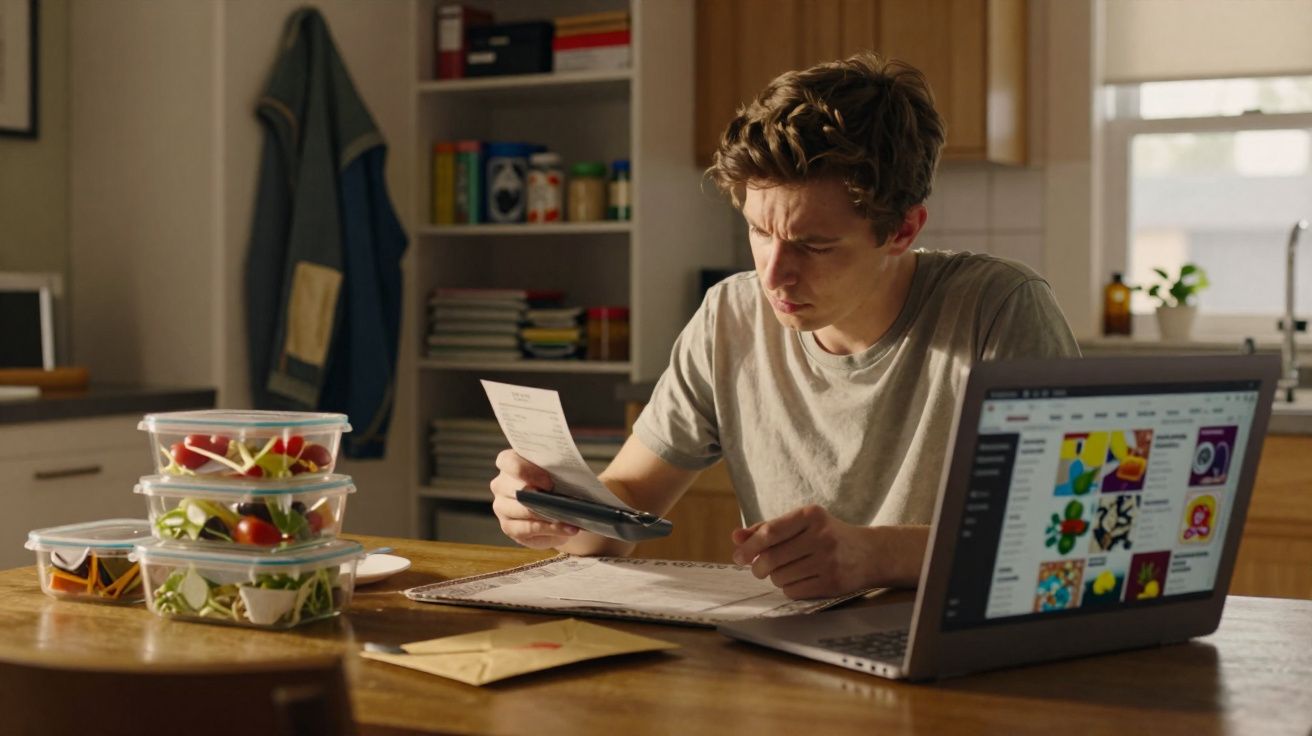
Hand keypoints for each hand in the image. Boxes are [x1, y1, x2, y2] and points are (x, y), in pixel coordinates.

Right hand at [489, 449, 578, 548]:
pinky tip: (567, 529)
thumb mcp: (556, 473)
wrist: (555, 507)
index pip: (510, 462)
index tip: (549, 483)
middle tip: (562, 503)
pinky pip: (527, 529)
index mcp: (508, 462)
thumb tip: (569, 480)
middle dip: (540, 497)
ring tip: (572, 518)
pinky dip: (550, 529)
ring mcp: (501, 507)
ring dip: (549, 516)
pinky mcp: (508, 527)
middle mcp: (500, 484)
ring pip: (523, 511)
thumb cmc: (555, 484)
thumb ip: (557, 471)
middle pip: (516, 489)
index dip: (529, 472)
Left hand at [731, 506, 925, 598]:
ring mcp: (828, 560)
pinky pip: (794, 591)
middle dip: (759, 567)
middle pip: (772, 559)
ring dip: (776, 578)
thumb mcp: (801, 524)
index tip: (738, 557)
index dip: (750, 546)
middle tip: (759, 569)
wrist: (871, 553)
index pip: (771, 532)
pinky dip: (790, 588)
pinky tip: (800, 579)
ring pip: (780, 577)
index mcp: (811, 515)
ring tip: (788, 570)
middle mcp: (821, 536)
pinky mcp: (833, 583)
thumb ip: (768, 528)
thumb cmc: (828, 535)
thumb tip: (736, 537)